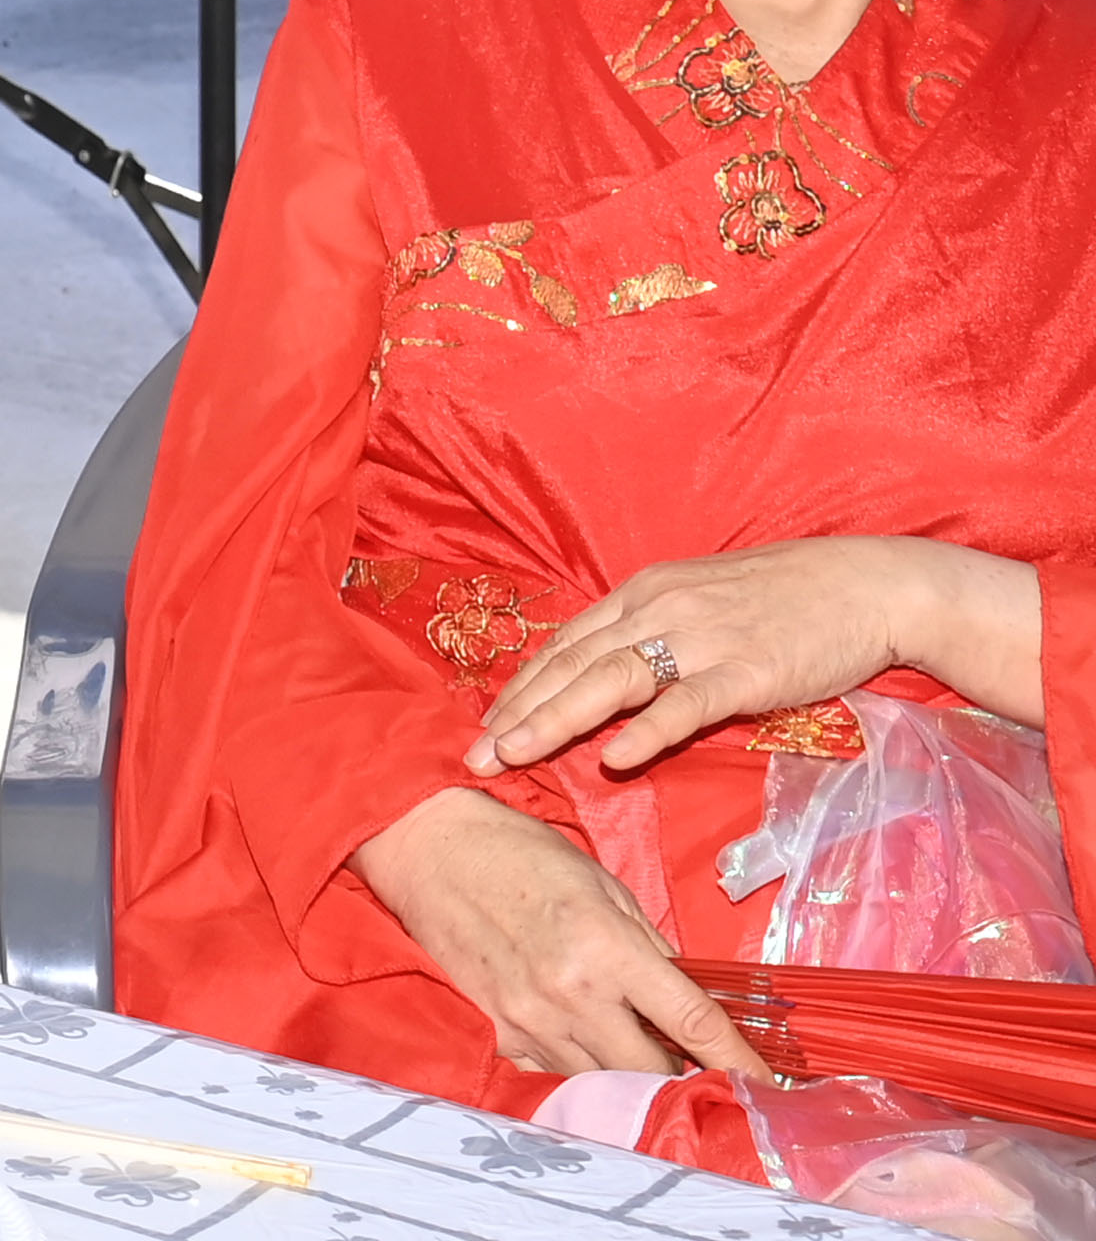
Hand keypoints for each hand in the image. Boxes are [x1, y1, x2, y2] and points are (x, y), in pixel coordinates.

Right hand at [351, 787, 769, 1078]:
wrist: (426, 848)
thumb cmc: (517, 852)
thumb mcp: (600, 883)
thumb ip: (646, 945)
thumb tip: (683, 995)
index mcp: (608, 947)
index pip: (693, 1024)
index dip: (741, 1063)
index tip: (770, 1088)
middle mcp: (572, 993)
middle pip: (653, 1070)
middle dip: (683, 1073)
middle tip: (694, 1063)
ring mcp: (530, 1019)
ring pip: (604, 1081)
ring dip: (629, 1072)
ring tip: (634, 1048)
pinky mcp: (496, 1031)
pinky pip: (554, 1071)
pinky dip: (577, 1064)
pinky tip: (576, 1035)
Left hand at [474, 536, 1036, 777]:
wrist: (867, 585)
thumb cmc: (785, 598)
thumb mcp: (700, 601)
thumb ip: (652, 630)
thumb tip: (606, 671)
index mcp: (644, 592)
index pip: (565, 643)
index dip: (521, 685)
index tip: (484, 723)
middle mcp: (660, 609)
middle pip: (573, 663)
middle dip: (518, 711)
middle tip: (476, 755)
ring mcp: (702, 638)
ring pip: (611, 680)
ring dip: (556, 719)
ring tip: (516, 756)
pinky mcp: (748, 669)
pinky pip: (686, 703)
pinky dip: (646, 730)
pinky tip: (613, 757)